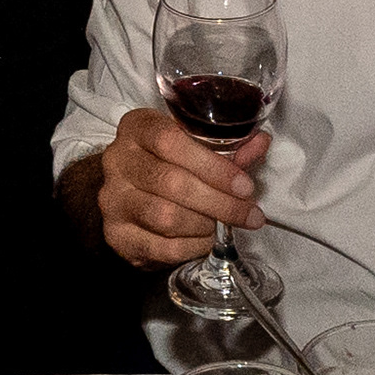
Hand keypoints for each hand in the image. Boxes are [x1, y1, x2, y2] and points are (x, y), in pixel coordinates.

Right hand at [94, 106, 267, 268]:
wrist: (127, 195)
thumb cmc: (168, 164)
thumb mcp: (195, 147)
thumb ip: (228, 148)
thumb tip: (261, 143)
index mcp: (137, 127)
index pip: (171, 140)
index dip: (213, 166)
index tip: (245, 186)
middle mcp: (118, 160)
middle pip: (172, 182)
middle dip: (219, 202)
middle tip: (249, 214)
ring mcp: (113, 198)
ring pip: (166, 217)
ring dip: (205, 225)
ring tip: (222, 226)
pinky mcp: (115, 234)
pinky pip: (160, 246)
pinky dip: (191, 247)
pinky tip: (205, 240)